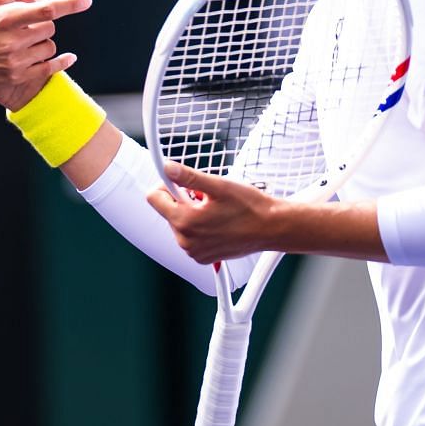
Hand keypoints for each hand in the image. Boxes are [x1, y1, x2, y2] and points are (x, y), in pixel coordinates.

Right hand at [0, 0, 92, 109]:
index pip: (46, 10)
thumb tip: (43, 2)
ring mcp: (15, 61)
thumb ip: (15, 0)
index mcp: (6, 18)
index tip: (86, 1)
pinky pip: (50, 67)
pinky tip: (68, 58)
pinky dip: (62, 61)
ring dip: (43, 43)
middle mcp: (12, 40)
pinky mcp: (17, 77)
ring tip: (27, 43)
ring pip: (50, 47)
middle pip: (49, 28)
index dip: (69, 5)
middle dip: (43, 25)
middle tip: (30, 26)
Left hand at [143, 161, 282, 262]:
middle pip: (168, 211)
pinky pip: (191, 237)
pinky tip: (219, 222)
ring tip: (217, 211)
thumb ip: (188, 177)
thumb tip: (167, 168)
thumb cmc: (250, 207)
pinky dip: (200, 228)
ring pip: (180, 223)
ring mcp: (194, 251)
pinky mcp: (203, 257)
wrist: (271, 228)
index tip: (182, 182)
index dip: (166, 185)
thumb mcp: (218, 186)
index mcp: (184, 222)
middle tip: (209, 198)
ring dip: (193, 214)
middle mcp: (185, 241)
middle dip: (184, 200)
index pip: (153, 198)